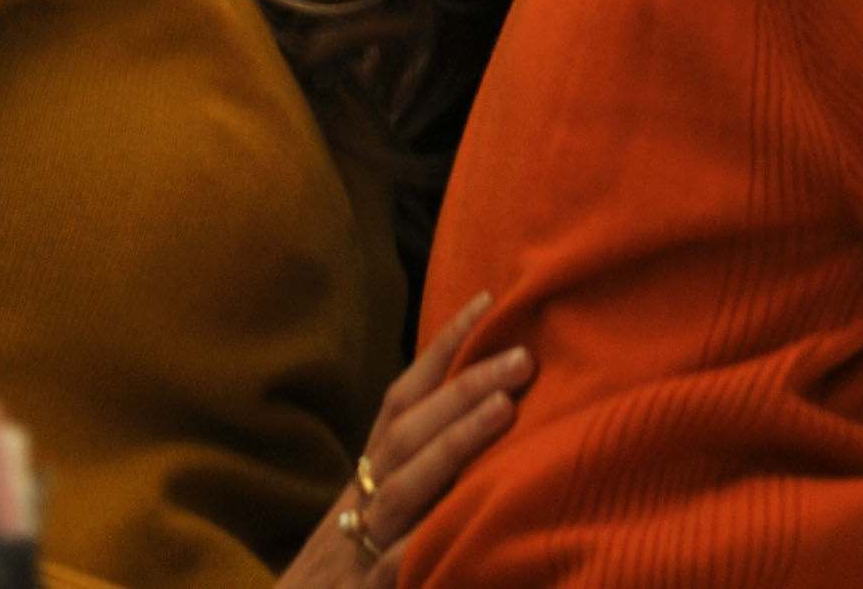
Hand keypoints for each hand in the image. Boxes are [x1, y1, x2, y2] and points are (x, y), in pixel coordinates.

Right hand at [277, 293, 532, 586]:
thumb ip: (419, 468)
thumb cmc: (340, 572)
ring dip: (453, 445)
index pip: (402, 400)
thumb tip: (488, 408)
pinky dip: (425, 542)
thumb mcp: (372, 514)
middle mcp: (360, 503)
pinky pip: (395, 566)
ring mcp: (357, 549)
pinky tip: (469, 518)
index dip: (442, 349)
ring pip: (403, 489)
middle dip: (463, 389)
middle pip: (407, 434)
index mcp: (367, 478)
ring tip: (504, 409)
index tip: (486, 300)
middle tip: (523, 356)